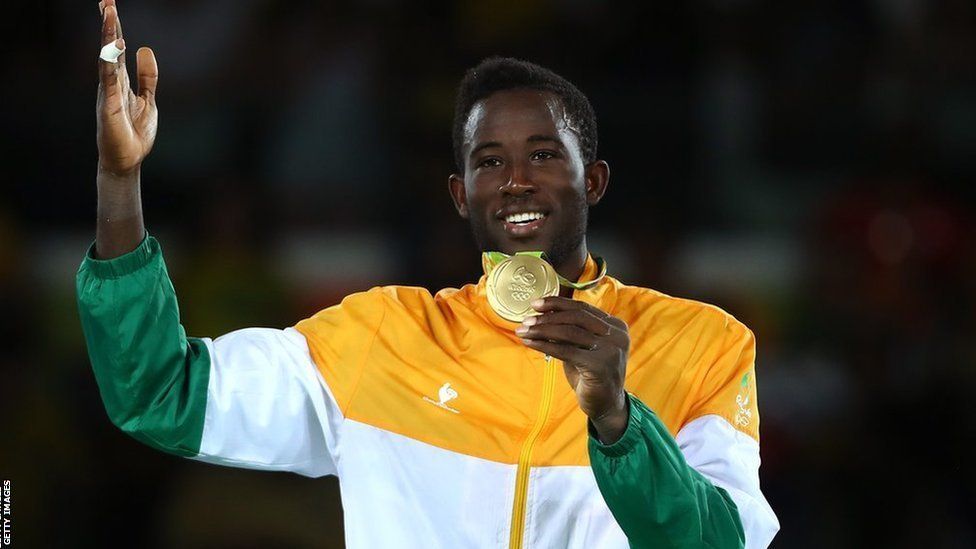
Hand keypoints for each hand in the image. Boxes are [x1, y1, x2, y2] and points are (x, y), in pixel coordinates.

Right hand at [96, 0, 157, 176]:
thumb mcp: (148, 99)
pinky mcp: (109, 106)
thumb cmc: (135, 131)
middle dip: (108, 24)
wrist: (128, 159)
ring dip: (108, 36)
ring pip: (107, 58)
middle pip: (109, 48)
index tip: (109, 5)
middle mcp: (111, 83)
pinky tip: (112, 47)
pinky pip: (110, 81)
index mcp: (121, 80)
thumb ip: (148, 76)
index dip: (114, 27)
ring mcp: (109, 93)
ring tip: (109, 14)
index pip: (116, 48)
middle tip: (106, 1)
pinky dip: (110, 64)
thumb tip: (145, 49)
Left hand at [515, 297, 630, 442]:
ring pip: (569, 332)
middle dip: (547, 317)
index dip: (558, 303)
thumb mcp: (581, 348)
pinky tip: (530, 343)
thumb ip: (568, 331)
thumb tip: (541, 316)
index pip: (582, 307)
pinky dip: (544, 345)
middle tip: (526, 320)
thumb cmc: (591, 374)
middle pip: (576, 317)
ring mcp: (610, 349)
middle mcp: (616, 334)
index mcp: (615, 325)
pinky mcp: (599, 365)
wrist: (606, 404)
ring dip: (541, 330)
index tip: (536, 304)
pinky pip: (565, 350)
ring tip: (523, 331)